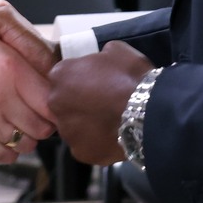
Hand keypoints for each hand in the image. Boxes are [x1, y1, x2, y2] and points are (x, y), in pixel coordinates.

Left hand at [48, 42, 152, 166]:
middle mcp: (55, 103)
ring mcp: (67, 131)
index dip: (79, 78)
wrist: (147, 112)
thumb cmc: (129, 76)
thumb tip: (99, 63)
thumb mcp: (115, 50)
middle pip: (63, 102)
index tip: (94, 81)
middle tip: (101, 102)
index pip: (63, 75)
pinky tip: (112, 137)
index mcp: (60, 75)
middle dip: (78, 102)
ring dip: (86, 124)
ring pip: (73, 126)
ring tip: (109, 122)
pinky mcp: (80, 153)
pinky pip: (86, 145)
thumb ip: (98, 57)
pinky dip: (96, 142)